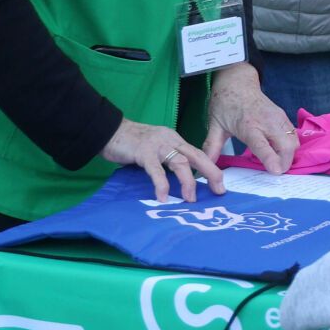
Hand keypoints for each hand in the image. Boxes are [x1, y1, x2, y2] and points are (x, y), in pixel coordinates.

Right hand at [103, 118, 222, 202]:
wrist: (110, 130)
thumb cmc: (132, 144)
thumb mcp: (156, 150)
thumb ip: (167, 161)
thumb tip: (180, 182)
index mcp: (175, 140)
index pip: (198, 154)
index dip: (211, 168)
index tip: (220, 185)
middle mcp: (171, 140)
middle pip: (196, 156)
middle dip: (210, 173)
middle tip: (219, 190)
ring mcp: (158, 145)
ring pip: (180, 162)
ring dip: (188, 182)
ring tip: (190, 199)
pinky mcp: (143, 152)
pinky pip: (156, 170)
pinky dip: (161, 184)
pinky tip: (163, 197)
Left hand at [202, 64, 299, 174]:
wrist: (237, 81)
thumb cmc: (225, 103)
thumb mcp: (215, 124)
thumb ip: (212, 147)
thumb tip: (204, 168)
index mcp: (248, 125)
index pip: (262, 145)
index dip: (270, 158)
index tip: (276, 171)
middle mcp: (267, 122)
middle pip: (286, 145)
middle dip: (285, 163)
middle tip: (275, 173)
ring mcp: (278, 118)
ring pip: (293, 141)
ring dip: (289, 155)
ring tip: (277, 163)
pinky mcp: (283, 116)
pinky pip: (293, 135)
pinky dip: (290, 147)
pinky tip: (279, 151)